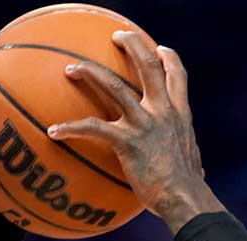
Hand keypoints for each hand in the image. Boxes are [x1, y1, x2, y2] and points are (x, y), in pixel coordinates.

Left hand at [47, 32, 222, 231]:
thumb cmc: (188, 190)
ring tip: (71, 68)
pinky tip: (53, 131)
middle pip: (148, 66)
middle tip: (117, 36)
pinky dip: (70, 128)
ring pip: (114, 86)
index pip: (177, 76)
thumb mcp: (193, 164)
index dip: (167, 58)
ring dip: (90, 72)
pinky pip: (93, 128)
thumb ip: (187, 155)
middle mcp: (163, 112)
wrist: (184, 199)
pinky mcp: (127, 141)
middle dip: (133, 45)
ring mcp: (144, 124)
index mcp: (180, 115)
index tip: (158, 49)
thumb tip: (192, 169)